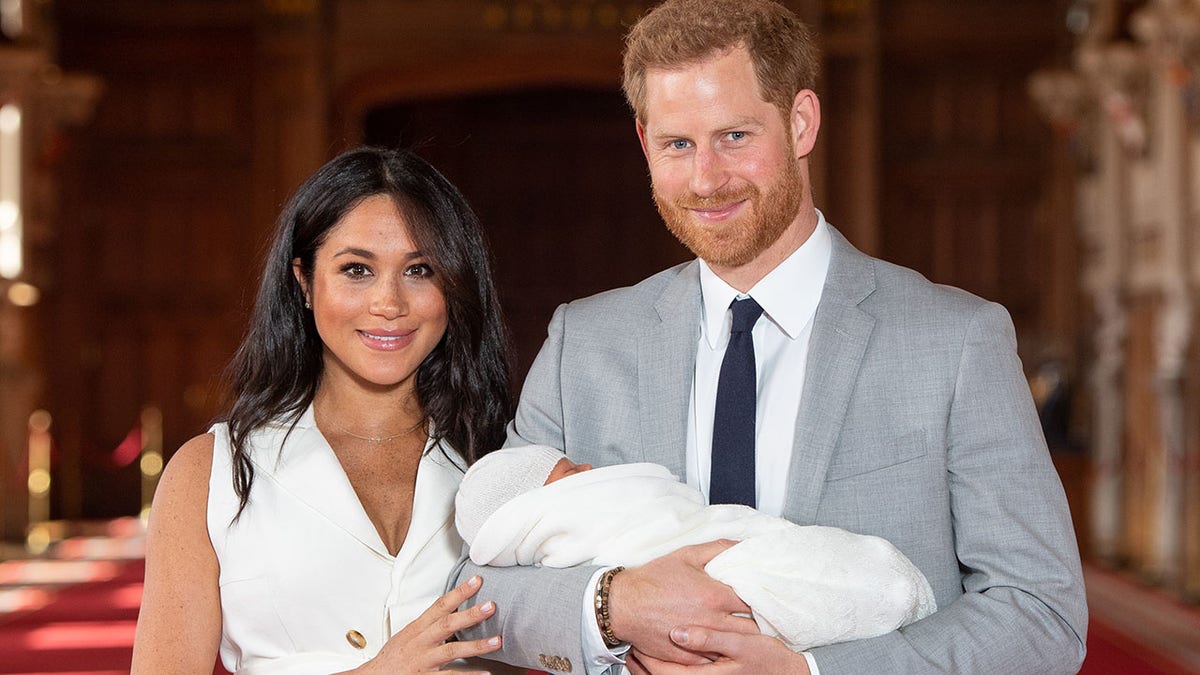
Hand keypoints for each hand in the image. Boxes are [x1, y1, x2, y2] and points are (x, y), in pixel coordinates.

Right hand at [351, 575, 500, 673]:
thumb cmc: (392, 657)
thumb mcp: (408, 634)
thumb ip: (429, 623)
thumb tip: (452, 610)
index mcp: (418, 628)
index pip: (440, 605)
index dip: (459, 592)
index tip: (477, 581)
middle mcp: (421, 642)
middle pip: (447, 624)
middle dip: (470, 614)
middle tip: (491, 606)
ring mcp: (424, 659)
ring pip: (452, 650)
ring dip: (476, 645)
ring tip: (497, 641)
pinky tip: (485, 673)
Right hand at [609, 540, 757, 664]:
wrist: (623, 604)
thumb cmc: (652, 580)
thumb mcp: (686, 555)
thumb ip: (718, 548)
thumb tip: (742, 545)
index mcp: (714, 596)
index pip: (755, 602)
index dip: (762, 599)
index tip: (763, 597)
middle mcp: (711, 621)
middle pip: (751, 628)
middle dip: (756, 622)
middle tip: (757, 616)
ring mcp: (701, 642)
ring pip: (735, 647)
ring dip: (740, 639)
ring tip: (742, 632)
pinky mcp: (689, 658)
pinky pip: (716, 660)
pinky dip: (721, 653)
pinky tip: (722, 645)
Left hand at [629, 628, 809, 674]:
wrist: (786, 673)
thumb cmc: (766, 659)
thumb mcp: (741, 646)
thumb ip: (708, 639)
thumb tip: (678, 633)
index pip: (665, 672)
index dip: (647, 660)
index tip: (634, 644)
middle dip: (644, 666)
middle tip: (629, 647)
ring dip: (651, 668)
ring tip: (637, 652)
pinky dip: (666, 669)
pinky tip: (663, 655)